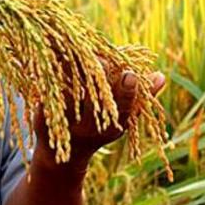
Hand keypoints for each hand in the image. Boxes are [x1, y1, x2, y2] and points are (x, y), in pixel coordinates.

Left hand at [32, 58, 166, 168]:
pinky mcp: (44, 114)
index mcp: (111, 128)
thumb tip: (160, 76)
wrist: (59, 155)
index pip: (123, 109)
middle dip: (100, 76)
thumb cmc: (96, 130)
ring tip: (79, 49)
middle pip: (95, 98)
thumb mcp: (119, 119)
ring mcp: (65, 122)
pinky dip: (54, 72)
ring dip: (75, 70)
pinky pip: (50, 90)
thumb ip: (138, 97)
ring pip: (71, 92)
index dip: (127, 92)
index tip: (131, 74)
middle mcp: (89, 127)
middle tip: (102, 57)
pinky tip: (58, 54)